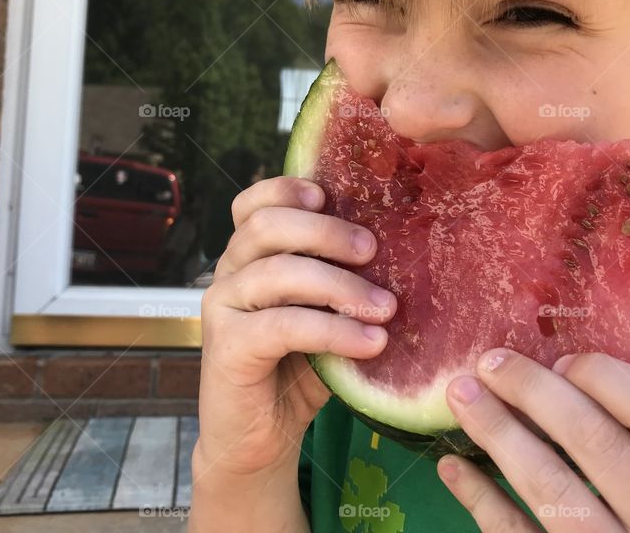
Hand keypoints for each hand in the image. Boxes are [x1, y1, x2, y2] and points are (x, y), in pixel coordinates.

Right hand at [194, 176, 395, 477]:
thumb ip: (343, 282)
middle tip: (373, 250)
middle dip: (326, 232)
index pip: (253, 203)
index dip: (286, 189)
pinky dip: (333, 330)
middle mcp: (229, 272)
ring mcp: (221, 307)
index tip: (329, 196)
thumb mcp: (325, 315)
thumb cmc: (299, 370)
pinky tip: (371, 344)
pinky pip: (283, 324)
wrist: (258, 441)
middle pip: (267, 226)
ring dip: (341, 286)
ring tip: (386, 308)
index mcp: (249, 256)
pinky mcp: (225, 346)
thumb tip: (408, 252)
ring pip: (279, 272)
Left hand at [438, 350, 629, 531]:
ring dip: (499, 433)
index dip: (607, 378)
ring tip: (462, 395)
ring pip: (553, 489)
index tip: (561, 359)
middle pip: (598, 444)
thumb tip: (564, 376)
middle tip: (490, 362)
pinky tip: (453, 466)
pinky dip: (481, 498)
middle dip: (534, 392)